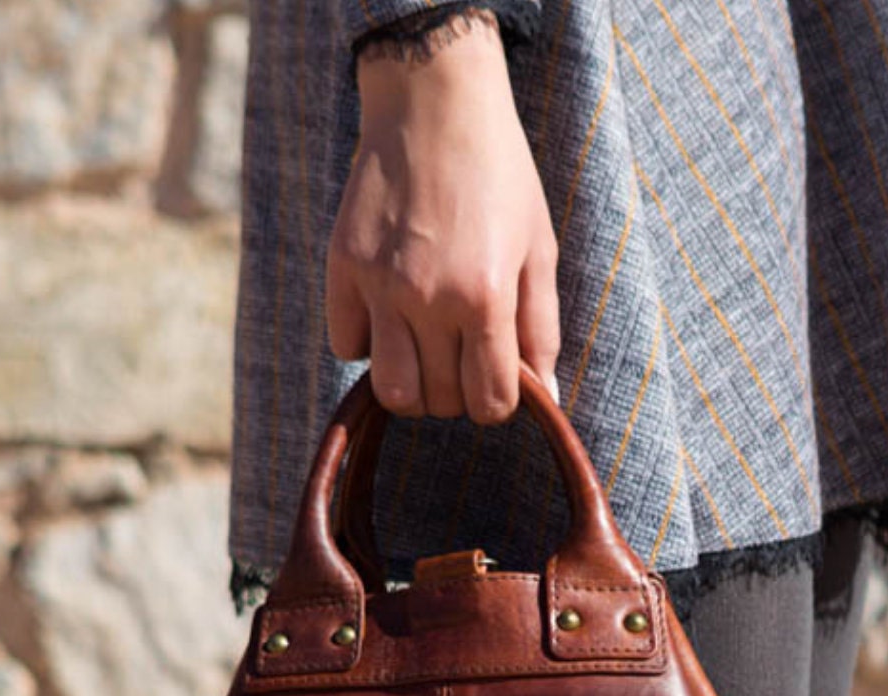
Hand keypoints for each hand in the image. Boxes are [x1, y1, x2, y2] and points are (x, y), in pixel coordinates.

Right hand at [328, 16, 560, 424]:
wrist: (434, 101)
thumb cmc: (499, 174)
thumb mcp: (537, 248)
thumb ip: (541, 329)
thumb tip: (544, 397)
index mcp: (485, 296)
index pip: (488, 403)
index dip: (496, 402)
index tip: (495, 378)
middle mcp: (430, 297)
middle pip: (439, 401)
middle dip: (456, 391)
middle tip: (462, 353)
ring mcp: (380, 285)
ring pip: (391, 390)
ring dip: (412, 383)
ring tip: (425, 349)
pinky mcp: (342, 267)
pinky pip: (347, 345)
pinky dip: (368, 342)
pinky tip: (388, 311)